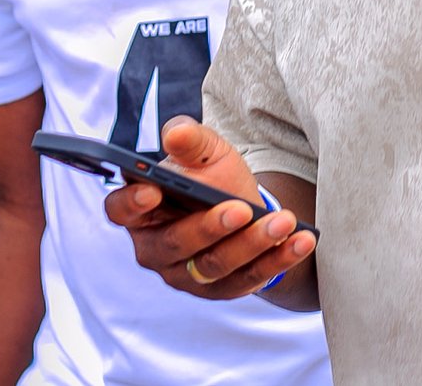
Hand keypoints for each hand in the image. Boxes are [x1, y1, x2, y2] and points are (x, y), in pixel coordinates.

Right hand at [103, 117, 316, 299]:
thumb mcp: (205, 152)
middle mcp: (156, 249)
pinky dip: (278, 259)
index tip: (152, 191)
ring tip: (283, 221)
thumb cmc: (213, 178)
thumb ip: (189, 139)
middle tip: (240, 208)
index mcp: (140, 211)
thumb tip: (176, 133)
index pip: (120, 210)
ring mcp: (187, 275)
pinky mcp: (222, 289)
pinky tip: (301, 241)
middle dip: (209, 227)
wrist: (245, 206)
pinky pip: (249, 279)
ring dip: (251, 244)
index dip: (131, 204)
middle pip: (175, 244)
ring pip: (214, 265)